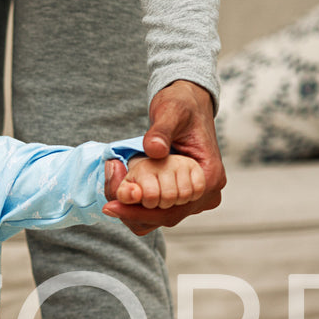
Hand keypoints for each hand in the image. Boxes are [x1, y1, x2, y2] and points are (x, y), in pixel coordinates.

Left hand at [102, 79, 226, 235]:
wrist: (188, 102)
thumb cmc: (182, 105)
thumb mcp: (170, 112)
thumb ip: (161, 131)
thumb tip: (154, 150)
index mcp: (210, 176)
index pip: (175, 207)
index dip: (141, 210)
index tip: (112, 205)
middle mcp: (208, 192)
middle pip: (168, 216)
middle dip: (135, 212)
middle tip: (107, 204)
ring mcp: (198, 195)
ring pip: (164, 216)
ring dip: (137, 211)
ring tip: (112, 199)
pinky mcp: (187, 193)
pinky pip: (164, 209)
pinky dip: (143, 206)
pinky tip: (124, 195)